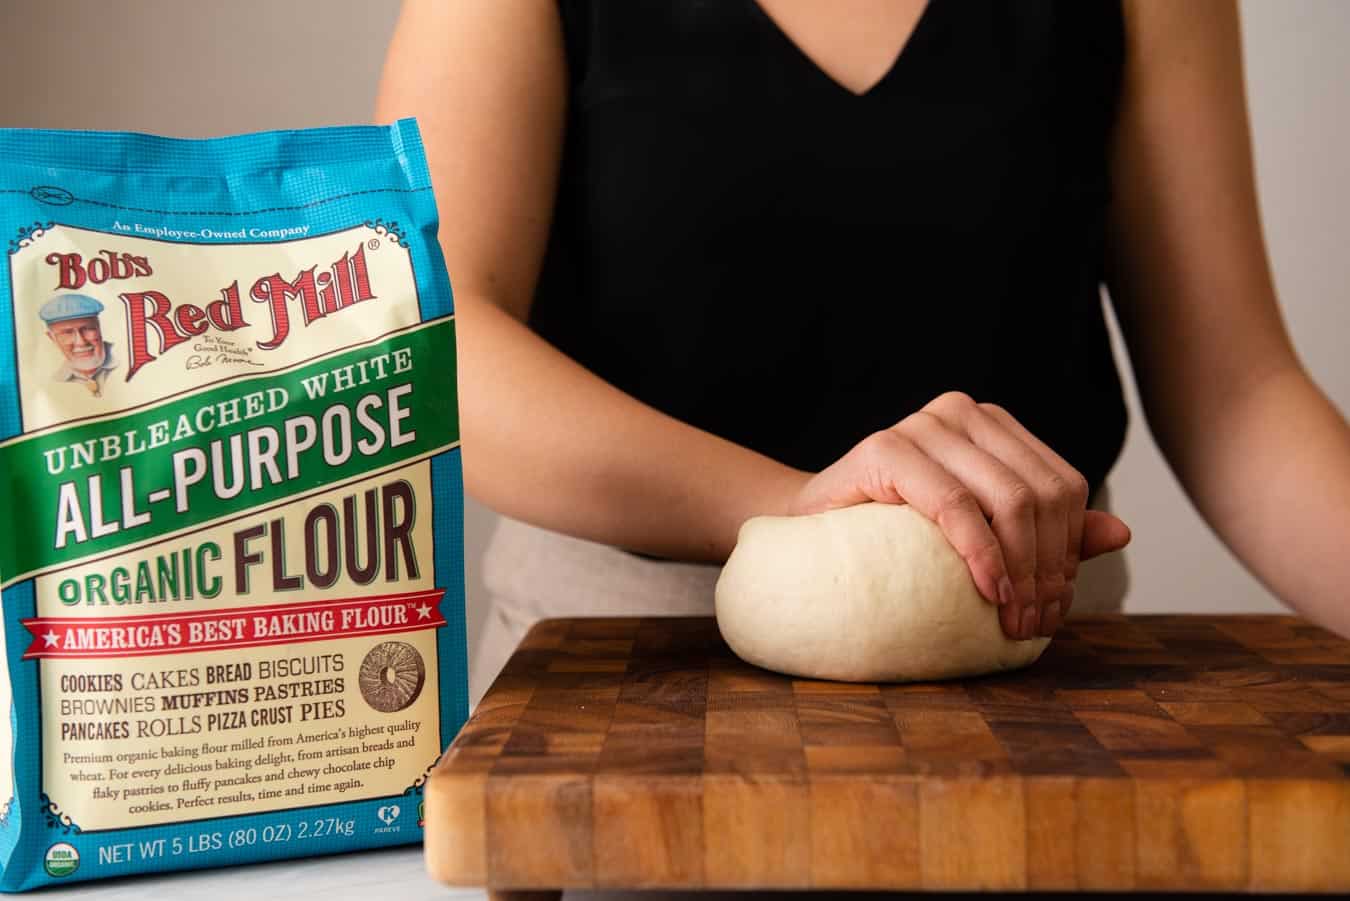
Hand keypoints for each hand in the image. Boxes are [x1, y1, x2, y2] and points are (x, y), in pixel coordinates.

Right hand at [787, 392, 1130, 639]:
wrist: (806, 535)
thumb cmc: (891, 538)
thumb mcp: (979, 535)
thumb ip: (1044, 531)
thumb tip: (1121, 532)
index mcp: (990, 423)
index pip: (1062, 484)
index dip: (1070, 551)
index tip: (1054, 609)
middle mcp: (961, 411)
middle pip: (1041, 494)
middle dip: (1047, 569)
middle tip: (1033, 625)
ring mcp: (923, 424)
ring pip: (1008, 499)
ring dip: (1021, 571)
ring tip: (1012, 620)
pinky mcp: (885, 448)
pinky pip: (956, 506)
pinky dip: (981, 554)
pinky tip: (988, 592)